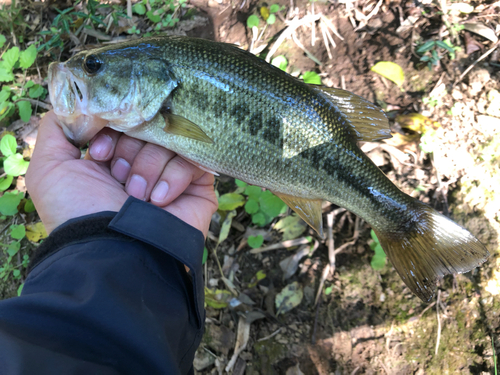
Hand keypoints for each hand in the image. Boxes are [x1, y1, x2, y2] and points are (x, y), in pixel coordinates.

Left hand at [25, 111, 217, 234]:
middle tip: (118, 178)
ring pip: (169, 141)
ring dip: (148, 168)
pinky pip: (192, 159)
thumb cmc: (79, 213)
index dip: (110, 130)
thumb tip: (80, 101)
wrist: (115, 252)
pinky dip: (174, 176)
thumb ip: (58, 129)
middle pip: (147, 127)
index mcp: (112, 157)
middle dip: (129, 151)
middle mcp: (142, 163)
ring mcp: (172, 174)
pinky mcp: (198, 187)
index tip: (98, 154)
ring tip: (137, 196)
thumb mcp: (50, 169)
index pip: (122, 120)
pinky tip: (159, 201)